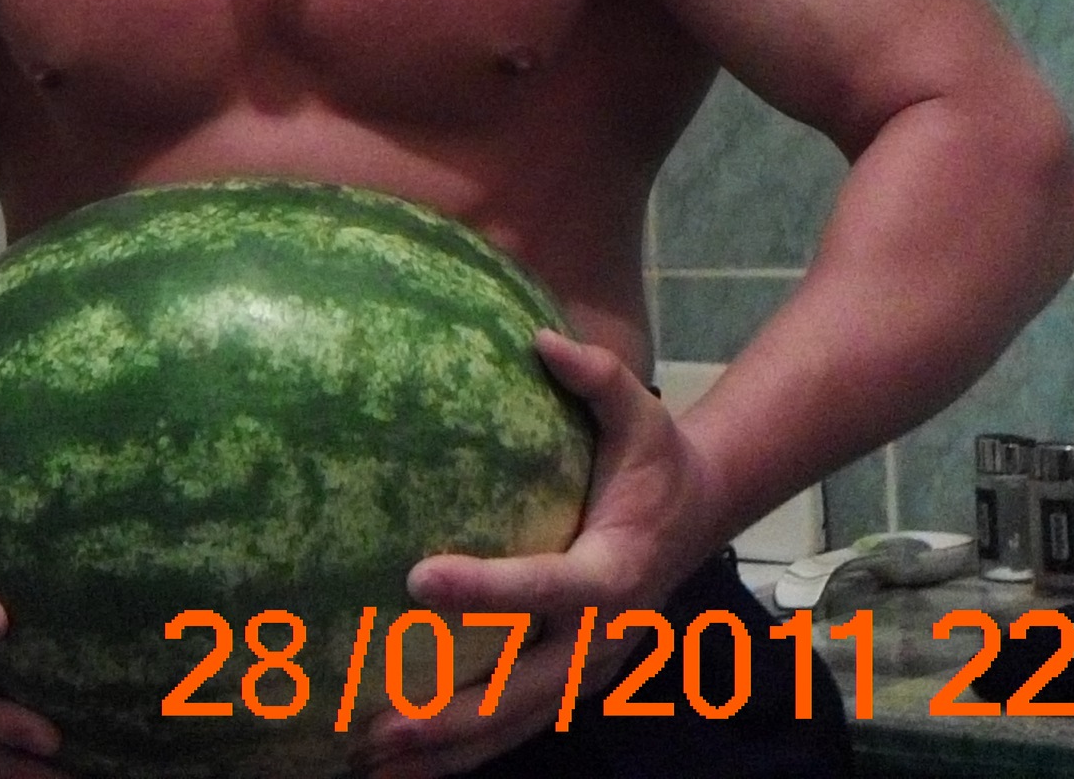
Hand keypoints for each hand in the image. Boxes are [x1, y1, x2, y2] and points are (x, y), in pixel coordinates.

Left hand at [353, 332, 723, 778]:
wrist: (701, 515)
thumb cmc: (656, 460)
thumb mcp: (641, 414)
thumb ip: (600, 378)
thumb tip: (544, 338)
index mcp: (614, 574)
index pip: (544, 587)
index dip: (483, 588)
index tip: (416, 577)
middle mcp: (602, 638)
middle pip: (523, 689)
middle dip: (452, 714)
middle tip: (381, 724)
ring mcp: (589, 672)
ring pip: (514, 725)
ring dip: (447, 751)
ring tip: (372, 762)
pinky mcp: (572, 684)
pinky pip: (516, 725)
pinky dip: (464, 750)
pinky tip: (404, 764)